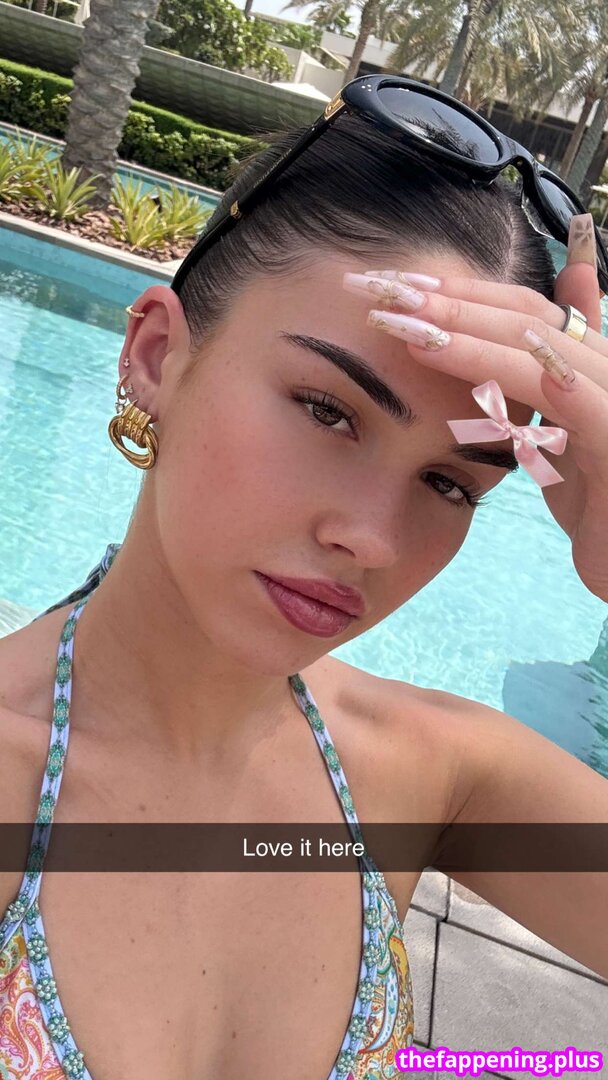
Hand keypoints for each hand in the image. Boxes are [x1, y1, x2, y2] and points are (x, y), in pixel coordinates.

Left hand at [343, 215, 607, 600]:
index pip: (526, 310)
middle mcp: (607, 373)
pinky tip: (461, 361)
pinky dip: (516, 375)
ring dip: (462, 335)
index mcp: (595, 365)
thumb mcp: (569, 436)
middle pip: (525, 319)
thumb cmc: (600, 503)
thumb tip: (547, 313)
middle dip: (451, 303)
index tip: (401, 286)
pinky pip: (574, 404)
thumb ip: (552, 379)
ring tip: (403, 324)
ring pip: (537, 352)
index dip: (465, 293)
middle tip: (385, 291)